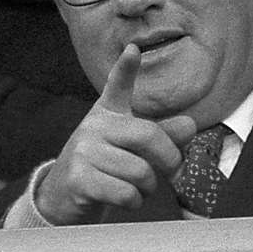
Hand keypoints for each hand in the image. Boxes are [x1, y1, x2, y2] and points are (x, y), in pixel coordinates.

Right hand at [33, 44, 196, 225]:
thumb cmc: (104, 166)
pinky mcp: (79, 179)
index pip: (116, 86)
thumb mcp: (130, 146)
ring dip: (149, 188)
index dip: (125, 68)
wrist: (62, 196)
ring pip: (140, 171)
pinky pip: (126, 193)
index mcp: (108, 113)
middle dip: (170, 159)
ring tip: (139, 188)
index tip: (133, 49)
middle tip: (171, 171)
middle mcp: (94, 127)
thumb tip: (190, 125)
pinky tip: (127, 199)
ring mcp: (83, 152)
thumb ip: (162, 135)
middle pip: (149, 136)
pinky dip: (135, 201)